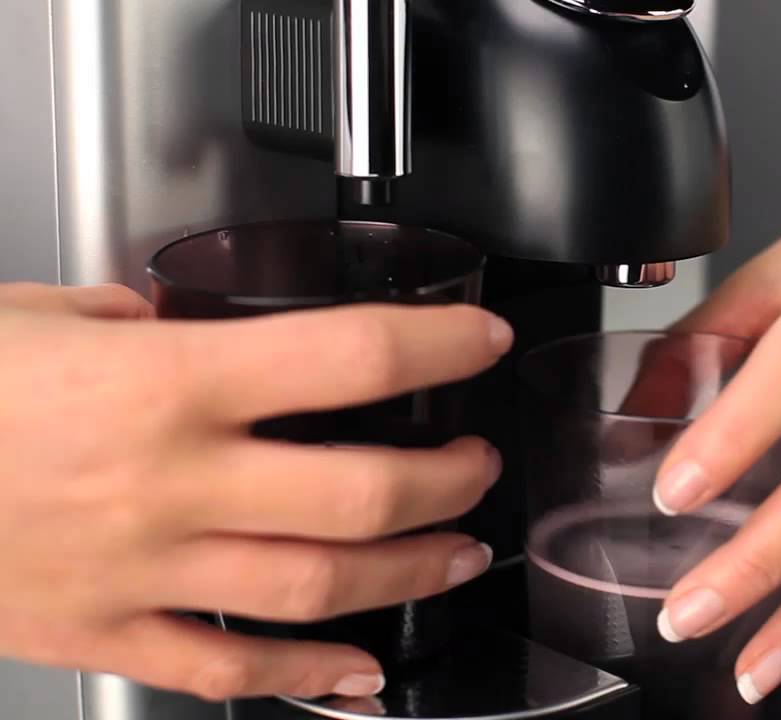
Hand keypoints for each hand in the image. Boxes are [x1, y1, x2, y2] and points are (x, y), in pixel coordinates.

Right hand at [0, 283, 512, 700]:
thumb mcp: (38, 311)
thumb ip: (137, 318)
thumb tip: (184, 320)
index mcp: (164, 383)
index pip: (349, 359)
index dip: (438, 348)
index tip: (478, 344)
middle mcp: (170, 481)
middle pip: (361, 491)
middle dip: (446, 479)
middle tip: (476, 464)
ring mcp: (142, 568)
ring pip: (316, 585)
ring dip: (408, 571)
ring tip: (455, 553)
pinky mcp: (103, 629)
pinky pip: (222, 665)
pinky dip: (301, 674)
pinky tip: (356, 673)